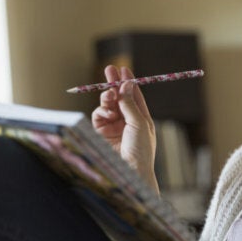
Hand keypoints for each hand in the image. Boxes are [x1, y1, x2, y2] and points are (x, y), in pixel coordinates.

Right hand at [91, 65, 158, 193]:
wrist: (130, 172)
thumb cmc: (141, 150)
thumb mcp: (139, 123)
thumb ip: (130, 104)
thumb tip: (126, 84)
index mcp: (142, 118)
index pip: (134, 96)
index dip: (128, 82)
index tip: (123, 69)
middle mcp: (128, 121)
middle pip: (120, 97)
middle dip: (114, 84)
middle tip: (109, 70)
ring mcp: (115, 127)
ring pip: (108, 105)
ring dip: (107, 98)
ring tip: (108, 96)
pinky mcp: (102, 134)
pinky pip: (99, 116)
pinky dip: (101, 111)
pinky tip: (105, 112)